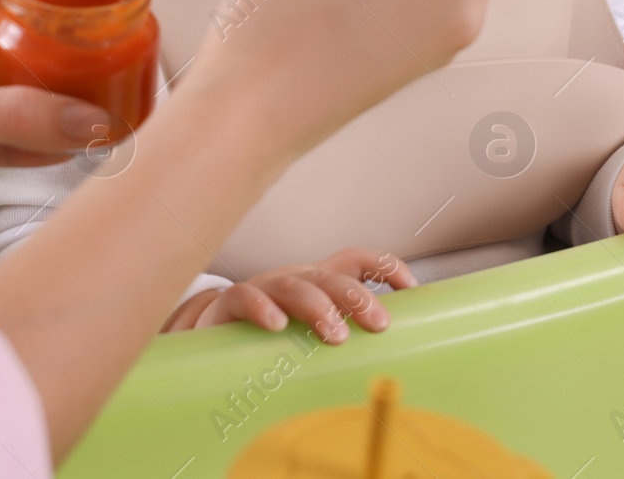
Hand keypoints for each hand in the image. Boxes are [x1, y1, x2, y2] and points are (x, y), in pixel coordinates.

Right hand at [160, 249, 416, 342]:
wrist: (212, 336)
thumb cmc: (272, 337)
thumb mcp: (310, 332)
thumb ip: (342, 335)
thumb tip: (393, 362)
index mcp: (319, 282)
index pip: (355, 261)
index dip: (385, 266)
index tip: (410, 288)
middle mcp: (296, 279)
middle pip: (331, 276)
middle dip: (359, 297)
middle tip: (379, 324)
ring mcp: (264, 289)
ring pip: (296, 286)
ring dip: (319, 307)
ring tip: (336, 335)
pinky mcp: (231, 304)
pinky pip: (247, 298)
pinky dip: (264, 309)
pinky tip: (277, 326)